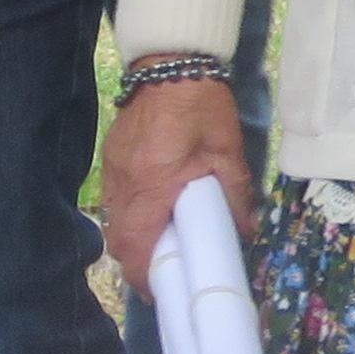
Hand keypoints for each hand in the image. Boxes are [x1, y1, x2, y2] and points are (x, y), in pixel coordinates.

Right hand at [96, 73, 253, 296]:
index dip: (145, 275)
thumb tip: (245, 233)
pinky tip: (148, 212)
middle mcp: (124, 182)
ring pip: (111, 220)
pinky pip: (111, 198)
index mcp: (153, 184)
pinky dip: (126, 216)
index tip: (161, 292)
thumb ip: (235, 195)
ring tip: (158, 246)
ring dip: (130, 240)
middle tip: (164, 273)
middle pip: (117, 240)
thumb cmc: (202, 106)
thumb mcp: (227, 152)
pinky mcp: (110, 156)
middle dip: (136, 264)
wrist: (171, 62)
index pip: (136, 245)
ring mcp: (112, 168)